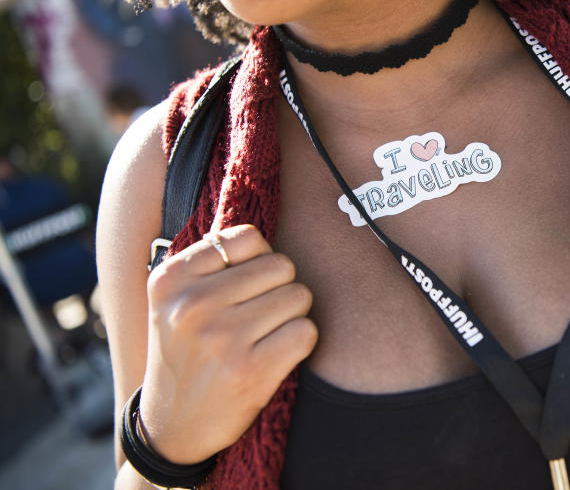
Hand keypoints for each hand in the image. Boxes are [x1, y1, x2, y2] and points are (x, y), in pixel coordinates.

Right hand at [138, 224, 317, 463]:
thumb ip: (211, 261)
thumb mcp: (174, 300)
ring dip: (291, 315)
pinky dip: (300, 341)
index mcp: (171, 279)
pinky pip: (307, 331)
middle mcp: (193, 304)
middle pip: (281, 266)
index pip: (248, 238)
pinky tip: (275, 354)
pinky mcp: (251, 371)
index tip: (242, 287)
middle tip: (257, 316)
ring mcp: (222, 338)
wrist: (172, 426)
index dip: (258, 260)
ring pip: (299, 295)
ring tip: (263, 336)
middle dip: (279, 288)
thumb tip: (262, 235)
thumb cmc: (186, 352)